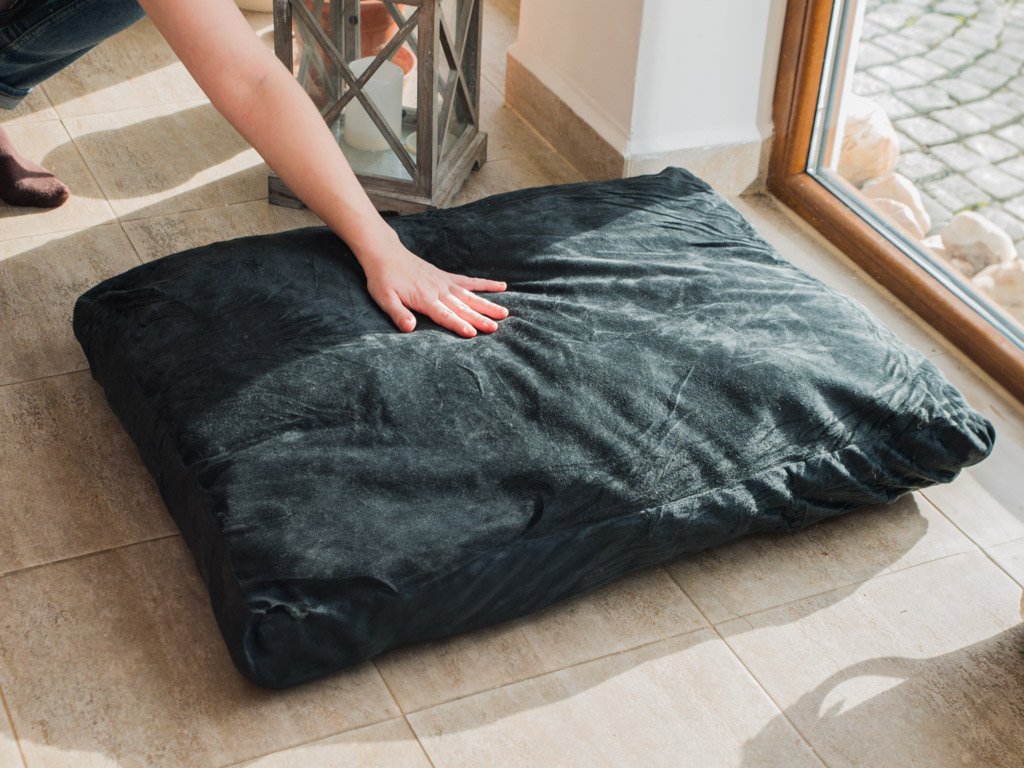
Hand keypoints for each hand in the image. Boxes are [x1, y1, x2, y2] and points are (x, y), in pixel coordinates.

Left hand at [357, 229, 508, 337]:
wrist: (385, 254)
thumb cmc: (383, 279)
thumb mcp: (384, 298)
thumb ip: (398, 314)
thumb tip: (409, 328)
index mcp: (424, 299)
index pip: (445, 315)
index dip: (458, 324)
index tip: (472, 333)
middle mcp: (438, 291)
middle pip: (462, 307)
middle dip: (479, 318)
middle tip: (495, 327)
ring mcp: (445, 283)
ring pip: (470, 296)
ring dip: (487, 304)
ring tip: (504, 313)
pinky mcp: (447, 277)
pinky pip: (470, 281)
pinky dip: (486, 284)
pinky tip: (501, 286)